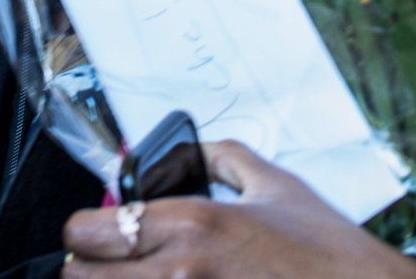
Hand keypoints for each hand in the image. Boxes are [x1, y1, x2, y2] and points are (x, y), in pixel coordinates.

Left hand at [62, 142, 415, 278]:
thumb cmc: (331, 255)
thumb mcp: (276, 187)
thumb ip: (222, 158)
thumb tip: (187, 149)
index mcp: (188, 224)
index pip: (84, 233)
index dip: (86, 234)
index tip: (100, 236)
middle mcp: (178, 273)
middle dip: (91, 271)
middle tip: (113, 266)